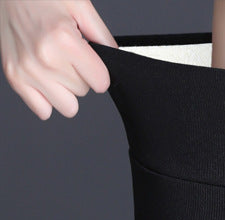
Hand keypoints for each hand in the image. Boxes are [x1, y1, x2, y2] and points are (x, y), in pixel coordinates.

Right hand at [0, 0, 116, 119]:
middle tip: (65, 55)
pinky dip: (46, 99)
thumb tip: (116, 57)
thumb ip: (102, 35)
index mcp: (64, 40)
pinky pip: (43, 111)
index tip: (88, 60)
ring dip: (65, 90)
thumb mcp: (79, 6)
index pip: (101, 83)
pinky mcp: (14, 78)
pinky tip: (44, 78)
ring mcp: (27, 70)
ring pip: (67, 106)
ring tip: (54, 65)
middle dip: (80, 76)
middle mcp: (44, 58)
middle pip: (83, 92)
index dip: (98, 72)